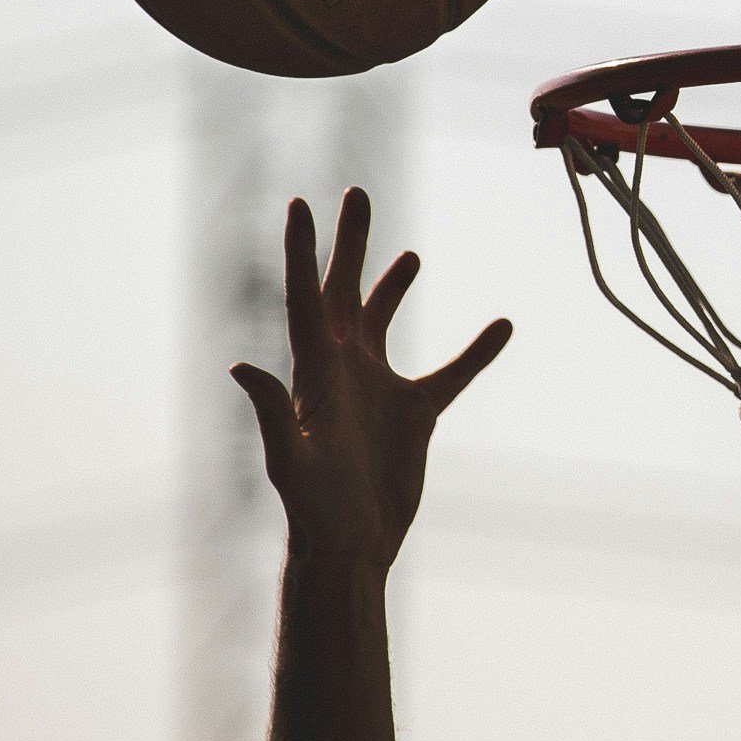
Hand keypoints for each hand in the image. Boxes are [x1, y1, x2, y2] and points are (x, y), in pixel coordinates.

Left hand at [233, 189, 509, 571]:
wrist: (350, 547)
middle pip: (345, 290)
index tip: (300, 203)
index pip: (306, 295)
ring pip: (385, 323)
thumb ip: (270, 410)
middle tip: (357, 193)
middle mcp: (343, 368)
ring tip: (407, 255)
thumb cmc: (312, 509)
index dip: (301, 249)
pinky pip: (451, 374)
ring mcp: (377, 389)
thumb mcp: (290, 458)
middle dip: (350, 243)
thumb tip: (239, 364)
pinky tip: (502, 328)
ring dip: (393, 286)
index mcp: (314, 369)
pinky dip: (476, 352)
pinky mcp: (412, 415)